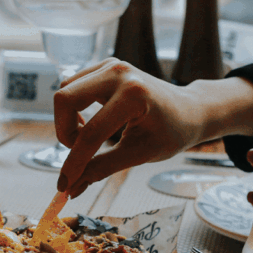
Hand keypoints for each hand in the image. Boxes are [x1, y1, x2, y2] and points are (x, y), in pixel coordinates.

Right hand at [53, 60, 252, 196]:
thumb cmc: (171, 132)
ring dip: (67, 120)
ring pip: (64, 91)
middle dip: (64, 132)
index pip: (91, 133)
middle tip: (77, 151)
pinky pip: (72, 86)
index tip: (65, 182)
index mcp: (134, 95)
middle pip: (64, 100)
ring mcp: (110, 65)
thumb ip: (102, 169)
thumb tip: (72, 187)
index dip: (74, 162)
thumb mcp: (139, 154)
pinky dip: (72, 108)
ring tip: (87, 137)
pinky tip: (91, 122)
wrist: (189, 110)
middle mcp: (118, 73)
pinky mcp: (105, 66)